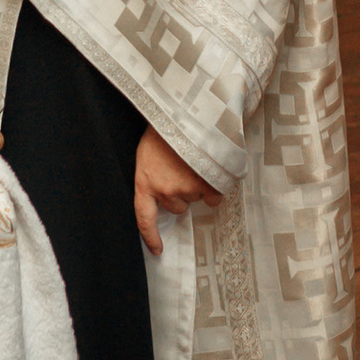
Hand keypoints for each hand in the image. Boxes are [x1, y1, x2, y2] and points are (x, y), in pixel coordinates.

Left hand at [133, 125, 222, 257]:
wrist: (188, 109)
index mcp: (145, 181)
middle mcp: (165, 190)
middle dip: (181, 191)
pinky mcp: (207, 185)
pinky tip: (211, 167)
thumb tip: (164, 195)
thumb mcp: (149, 151)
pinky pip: (214, 196)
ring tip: (195, 160)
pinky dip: (215, 186)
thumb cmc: (167, 127)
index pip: (143, 217)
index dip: (150, 236)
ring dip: (198, 184)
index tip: (158, 250)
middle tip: (182, 167)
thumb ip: (153, 175)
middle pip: (177, 206)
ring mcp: (187, 188)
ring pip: (196, 198)